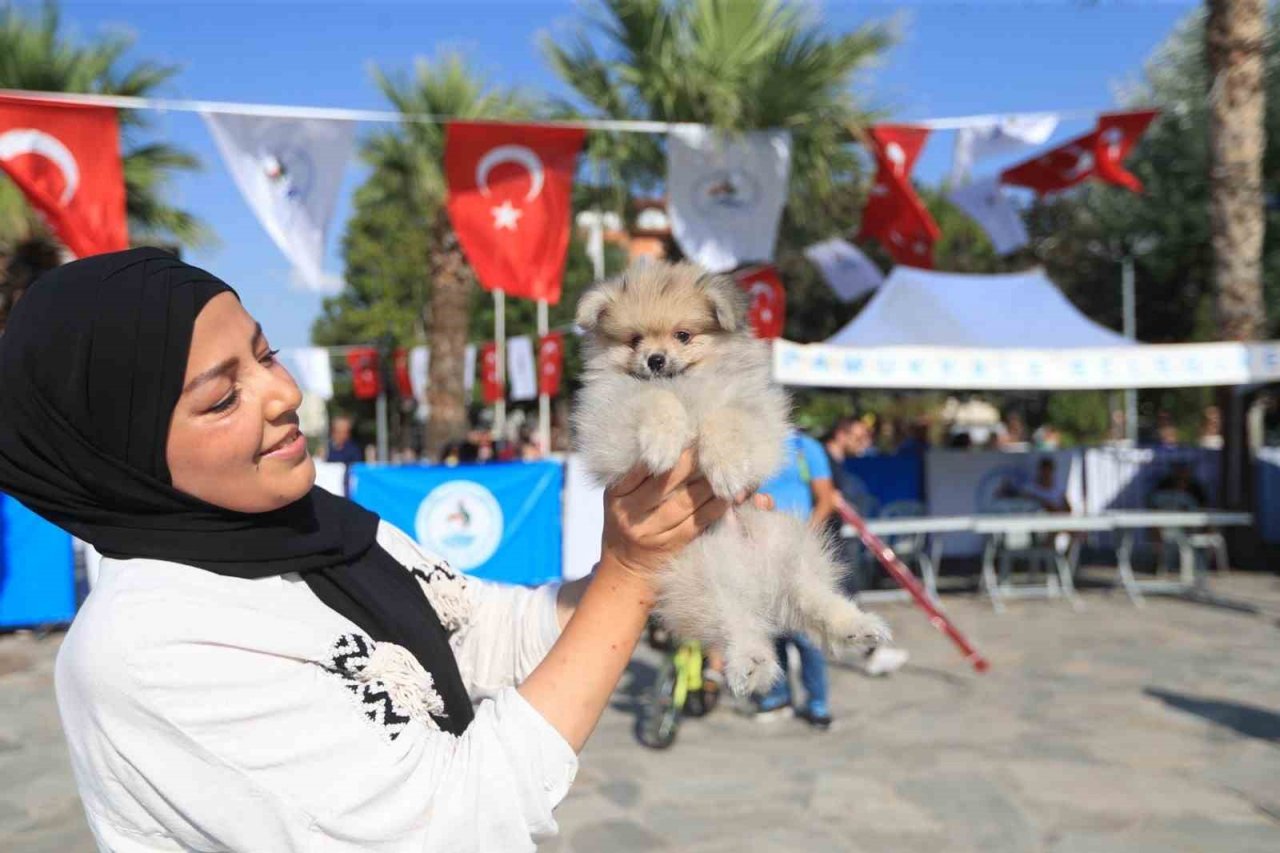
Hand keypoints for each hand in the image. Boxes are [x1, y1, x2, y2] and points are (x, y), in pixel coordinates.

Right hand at [601, 448, 733, 580]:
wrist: (625, 567)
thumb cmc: (625, 519)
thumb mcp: (618, 494)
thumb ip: (636, 471)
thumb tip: (671, 440)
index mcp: (617, 494)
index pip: (643, 467)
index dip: (666, 449)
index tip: (686, 432)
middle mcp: (632, 513)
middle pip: (666, 482)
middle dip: (691, 461)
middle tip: (710, 441)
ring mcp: (654, 531)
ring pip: (686, 501)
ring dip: (709, 481)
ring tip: (725, 462)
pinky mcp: (675, 544)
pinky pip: (700, 521)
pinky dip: (717, 504)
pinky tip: (729, 491)